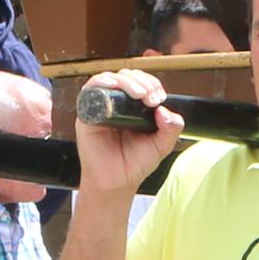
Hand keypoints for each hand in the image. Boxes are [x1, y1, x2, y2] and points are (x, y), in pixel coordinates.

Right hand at [69, 69, 186, 199]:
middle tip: (151, 97)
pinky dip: (102, 82)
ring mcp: (101, 107)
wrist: (116, 183)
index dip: (152, 83)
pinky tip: (114, 86)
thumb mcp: (161, 145)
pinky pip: (90, 90)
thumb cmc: (135, 164)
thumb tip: (165, 110)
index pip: (141, 82)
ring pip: (109, 78)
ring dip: (126, 81)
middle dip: (142, 81)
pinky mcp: (87, 114)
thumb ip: (171, 128)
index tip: (160, 97)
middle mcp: (116, 104)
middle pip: (126, 76)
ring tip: (140, 94)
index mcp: (133, 107)